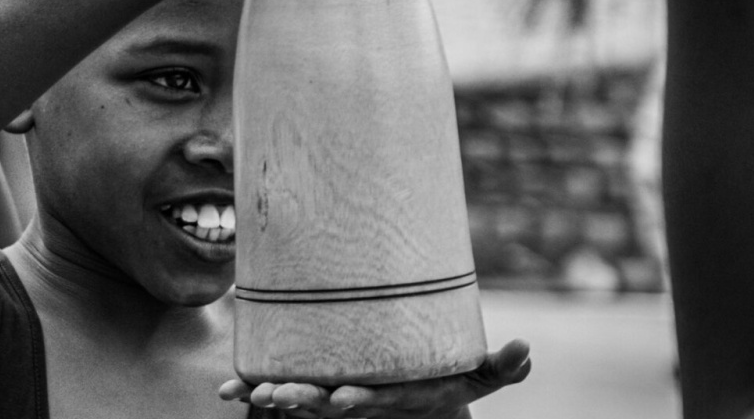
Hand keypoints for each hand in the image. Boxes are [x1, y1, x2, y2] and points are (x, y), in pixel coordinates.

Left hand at [219, 339, 531, 418]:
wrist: (411, 403)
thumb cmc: (443, 387)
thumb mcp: (475, 379)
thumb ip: (500, 368)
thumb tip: (527, 349)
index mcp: (393, 398)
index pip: (376, 400)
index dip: (360, 401)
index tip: (343, 399)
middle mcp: (360, 401)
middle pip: (327, 405)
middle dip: (302, 402)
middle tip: (277, 396)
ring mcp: (335, 398)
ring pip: (299, 401)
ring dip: (270, 398)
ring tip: (242, 393)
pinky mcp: (316, 389)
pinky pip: (281, 392)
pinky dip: (252, 391)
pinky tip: (225, 389)